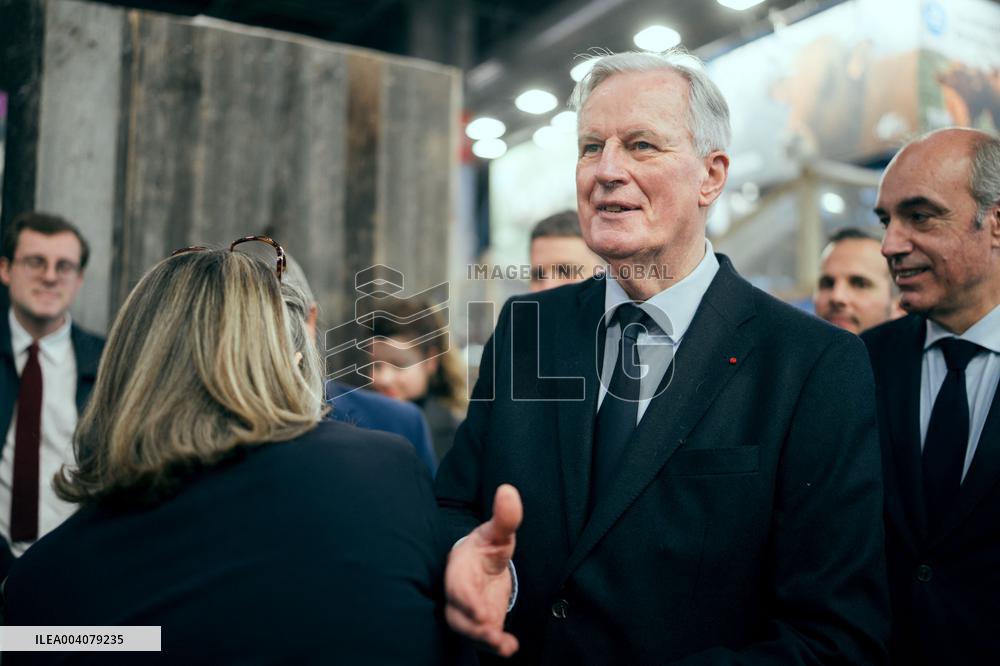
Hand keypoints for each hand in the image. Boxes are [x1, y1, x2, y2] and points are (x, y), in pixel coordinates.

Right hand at [444, 484, 522, 656]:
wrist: (480, 566)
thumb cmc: (484, 548)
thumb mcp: (497, 533)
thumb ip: (504, 517)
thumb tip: (508, 490)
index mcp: (458, 571)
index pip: (457, 588)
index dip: (467, 601)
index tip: (481, 612)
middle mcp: (459, 596)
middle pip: (459, 617)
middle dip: (473, 628)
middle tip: (491, 634)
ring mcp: (469, 613)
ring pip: (470, 632)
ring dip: (485, 640)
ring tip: (504, 645)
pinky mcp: (481, 625)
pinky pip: (484, 640)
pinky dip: (496, 647)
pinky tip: (511, 647)